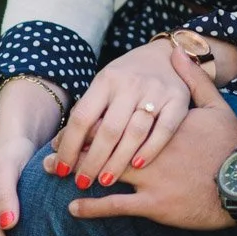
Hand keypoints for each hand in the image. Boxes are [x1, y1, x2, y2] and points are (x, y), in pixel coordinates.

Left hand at [49, 47, 236, 229]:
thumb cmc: (230, 144)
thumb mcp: (215, 105)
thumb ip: (193, 78)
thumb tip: (178, 51)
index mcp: (160, 122)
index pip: (117, 119)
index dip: (91, 126)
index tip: (72, 130)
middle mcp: (149, 147)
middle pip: (105, 143)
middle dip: (77, 149)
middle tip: (53, 156)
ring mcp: (150, 176)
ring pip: (106, 171)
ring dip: (81, 172)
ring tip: (59, 175)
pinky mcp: (154, 203)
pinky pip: (117, 206)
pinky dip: (93, 208)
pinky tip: (74, 207)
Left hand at [51, 38, 189, 190]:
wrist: (166, 53)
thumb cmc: (127, 77)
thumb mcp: (104, 85)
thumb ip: (86, 110)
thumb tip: (57, 145)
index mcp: (107, 79)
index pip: (82, 117)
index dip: (70, 146)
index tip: (62, 169)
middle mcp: (131, 84)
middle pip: (108, 130)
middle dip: (92, 161)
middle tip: (82, 182)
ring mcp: (157, 91)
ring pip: (135, 133)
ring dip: (118, 160)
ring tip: (105, 180)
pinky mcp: (179, 100)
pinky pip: (164, 130)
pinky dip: (150, 149)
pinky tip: (137, 164)